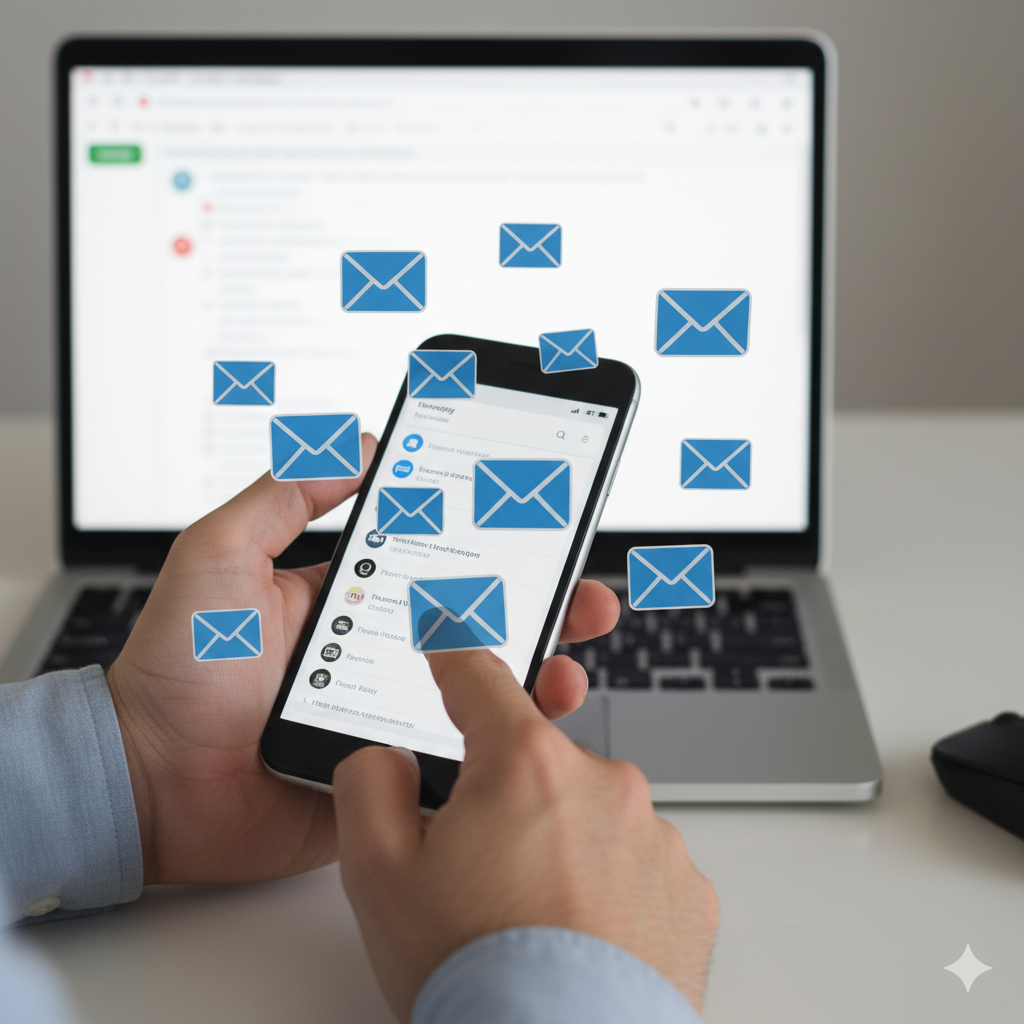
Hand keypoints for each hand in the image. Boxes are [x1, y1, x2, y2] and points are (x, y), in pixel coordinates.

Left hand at [106, 444, 618, 884]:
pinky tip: (531, 716)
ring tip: (569, 650)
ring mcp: (390, 712)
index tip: (537, 523)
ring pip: (481, 688)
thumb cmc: (177, 670)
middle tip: (583, 590)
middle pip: (477, 622)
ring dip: (537, 666)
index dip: (491, 543)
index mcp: (350, 599)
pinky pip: (459, 751)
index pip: (438, 561)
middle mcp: (380, 652)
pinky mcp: (391, 770)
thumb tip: (355, 443)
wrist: (149, 784)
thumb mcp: (220, 555)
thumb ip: (283, 496)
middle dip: (539, 602)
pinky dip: (502, 737)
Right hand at [333, 649, 718, 1021]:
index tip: (448, 649)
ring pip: (586, 810)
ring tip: (527, 915)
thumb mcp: (377, 874)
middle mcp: (602, 783)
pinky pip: (633, 859)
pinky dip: (604, 882)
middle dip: (503, 791)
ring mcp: (653, 835)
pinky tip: (575, 932)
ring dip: (557, 839)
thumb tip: (388, 761)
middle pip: (535, 756)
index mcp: (526, 763)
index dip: (453, 659)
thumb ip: (369, 787)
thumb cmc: (478, 975)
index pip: (480, 677)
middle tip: (476, 864)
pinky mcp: (687, 887)